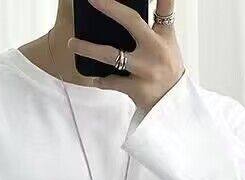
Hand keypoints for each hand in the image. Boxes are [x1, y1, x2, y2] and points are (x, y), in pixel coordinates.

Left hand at [68, 0, 185, 112]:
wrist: (172, 103)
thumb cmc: (167, 67)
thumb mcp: (167, 42)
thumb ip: (155, 22)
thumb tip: (134, 9)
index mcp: (164, 35)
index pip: (164, 8)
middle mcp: (156, 49)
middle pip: (132, 22)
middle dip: (111, 8)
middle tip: (92, 0)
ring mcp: (146, 70)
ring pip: (112, 55)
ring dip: (89, 49)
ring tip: (71, 43)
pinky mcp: (137, 89)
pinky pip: (112, 82)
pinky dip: (101, 81)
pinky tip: (94, 78)